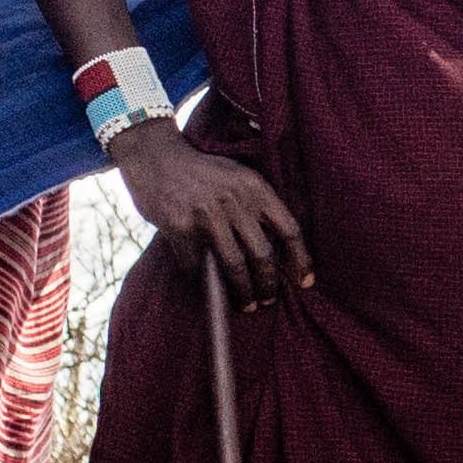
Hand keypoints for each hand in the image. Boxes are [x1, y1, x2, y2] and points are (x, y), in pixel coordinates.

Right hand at [119, 119, 312, 305]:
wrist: (156, 156)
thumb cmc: (203, 173)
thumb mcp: (238, 177)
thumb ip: (256, 206)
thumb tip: (276, 252)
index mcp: (256, 187)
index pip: (289, 229)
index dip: (301, 260)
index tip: (306, 282)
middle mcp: (235, 200)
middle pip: (263, 254)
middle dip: (269, 284)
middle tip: (268, 300)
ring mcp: (207, 214)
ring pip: (234, 266)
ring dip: (242, 292)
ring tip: (247, 305)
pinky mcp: (179, 227)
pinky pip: (196, 265)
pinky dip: (203, 282)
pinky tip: (207, 288)